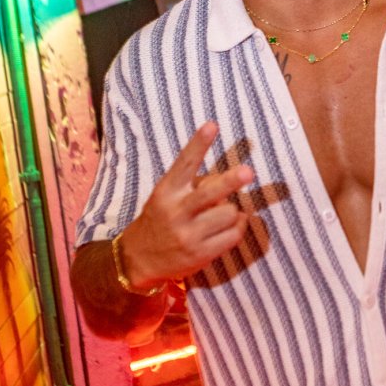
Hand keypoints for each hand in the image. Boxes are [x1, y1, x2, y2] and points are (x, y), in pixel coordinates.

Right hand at [119, 122, 253, 286]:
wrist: (137, 259)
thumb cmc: (160, 220)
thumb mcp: (167, 197)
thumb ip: (194, 186)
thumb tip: (228, 180)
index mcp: (166, 191)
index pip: (185, 162)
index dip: (199, 143)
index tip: (212, 125)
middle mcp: (176, 211)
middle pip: (210, 193)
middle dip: (230, 181)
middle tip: (248, 171)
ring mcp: (188, 234)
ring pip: (229, 213)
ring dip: (234, 210)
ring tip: (226, 212)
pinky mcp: (200, 253)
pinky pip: (233, 235)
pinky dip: (238, 227)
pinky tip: (232, 226)